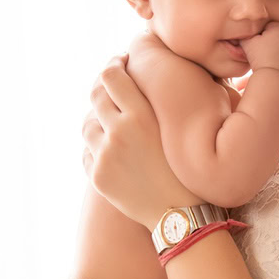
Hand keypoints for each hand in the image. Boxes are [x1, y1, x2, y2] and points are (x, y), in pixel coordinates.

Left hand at [82, 52, 203, 229]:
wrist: (182, 214)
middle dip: (102, 87)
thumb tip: (143, 74)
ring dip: (97, 120)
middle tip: (112, 87)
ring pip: (87, 124)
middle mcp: (119, 133)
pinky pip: (87, 152)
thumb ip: (159, 101)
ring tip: (111, 122)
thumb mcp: (179, 127)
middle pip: (96, 95)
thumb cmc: (191, 167)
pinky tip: (111, 150)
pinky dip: (97, 148)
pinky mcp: (98, 176)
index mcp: (141, 116)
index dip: (113, 65)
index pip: (111, 75)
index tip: (120, 63)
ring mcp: (105, 156)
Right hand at [237, 21, 278, 87]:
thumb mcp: (247, 43)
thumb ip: (244, 34)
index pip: (267, 30)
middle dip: (272, 47)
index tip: (256, 50)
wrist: (276, 80)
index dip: (259, 39)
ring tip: (271, 65)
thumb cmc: (260, 60)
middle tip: (263, 59)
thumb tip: (241, 31)